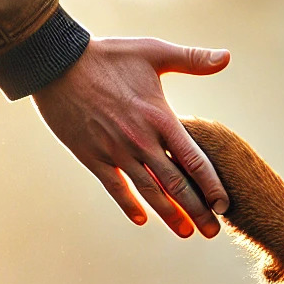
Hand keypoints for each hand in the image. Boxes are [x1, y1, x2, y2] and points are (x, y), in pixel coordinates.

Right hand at [31, 37, 230, 236]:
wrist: (56, 62)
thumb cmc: (108, 56)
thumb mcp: (153, 51)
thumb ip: (192, 59)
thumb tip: (227, 56)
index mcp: (160, 118)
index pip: (194, 161)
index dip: (212, 186)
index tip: (224, 206)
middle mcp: (141, 141)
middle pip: (176, 184)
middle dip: (197, 210)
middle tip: (212, 232)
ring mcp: (115, 151)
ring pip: (149, 191)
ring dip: (169, 215)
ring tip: (185, 232)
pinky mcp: (92, 156)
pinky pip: (115, 187)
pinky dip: (129, 205)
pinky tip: (142, 219)